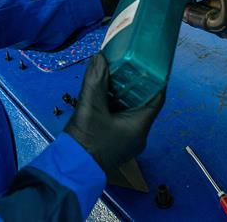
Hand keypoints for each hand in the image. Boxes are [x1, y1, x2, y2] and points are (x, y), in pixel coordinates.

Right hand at [65, 55, 164, 176]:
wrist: (70, 170)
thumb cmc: (85, 141)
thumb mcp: (90, 107)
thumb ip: (96, 80)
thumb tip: (100, 57)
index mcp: (139, 126)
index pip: (156, 98)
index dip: (155, 79)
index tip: (150, 62)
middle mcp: (138, 134)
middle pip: (143, 103)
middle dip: (135, 83)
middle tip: (127, 65)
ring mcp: (127, 140)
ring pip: (130, 110)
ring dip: (123, 94)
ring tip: (115, 74)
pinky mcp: (116, 141)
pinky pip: (121, 118)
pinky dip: (116, 104)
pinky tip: (106, 92)